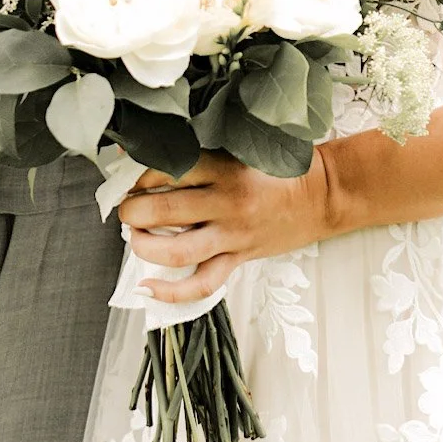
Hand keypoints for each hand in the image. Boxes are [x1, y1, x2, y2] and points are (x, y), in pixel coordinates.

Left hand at [117, 148, 330, 303]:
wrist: (318, 195)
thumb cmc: (274, 169)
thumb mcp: (239, 150)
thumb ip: (201, 154)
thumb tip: (152, 152)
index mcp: (224, 167)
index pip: (169, 169)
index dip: (138, 174)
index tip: (125, 176)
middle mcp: (226, 201)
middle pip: (165, 210)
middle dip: (132, 210)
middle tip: (124, 208)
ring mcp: (232, 234)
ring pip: (176, 249)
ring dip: (143, 246)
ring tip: (132, 237)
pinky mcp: (238, 259)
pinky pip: (201, 283)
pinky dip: (171, 292)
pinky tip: (147, 287)